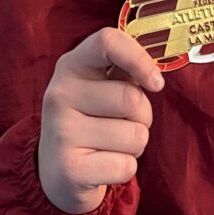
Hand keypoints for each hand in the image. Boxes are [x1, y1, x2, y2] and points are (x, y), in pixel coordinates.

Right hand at [37, 26, 164, 214]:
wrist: (57, 173)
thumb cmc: (91, 121)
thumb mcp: (99, 87)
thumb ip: (123, 71)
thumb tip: (155, 74)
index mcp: (70, 65)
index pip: (107, 41)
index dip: (139, 58)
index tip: (156, 83)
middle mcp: (60, 94)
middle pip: (132, 98)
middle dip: (143, 116)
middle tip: (123, 124)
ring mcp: (62, 131)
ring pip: (135, 135)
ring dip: (135, 145)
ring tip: (111, 146)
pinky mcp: (69, 169)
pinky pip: (126, 166)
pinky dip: (125, 169)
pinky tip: (103, 166)